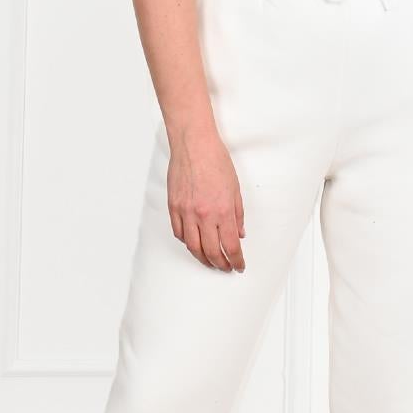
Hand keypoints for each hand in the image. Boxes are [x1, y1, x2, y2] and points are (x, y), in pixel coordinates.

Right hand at [167, 127, 246, 270]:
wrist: (194, 145)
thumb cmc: (216, 161)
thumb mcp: (235, 188)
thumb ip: (237, 214)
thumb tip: (239, 234)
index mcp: (222, 210)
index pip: (231, 246)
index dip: (236, 260)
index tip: (239, 265)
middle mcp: (203, 214)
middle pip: (211, 251)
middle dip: (220, 264)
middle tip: (226, 268)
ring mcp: (186, 212)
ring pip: (192, 246)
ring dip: (203, 258)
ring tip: (210, 262)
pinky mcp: (174, 206)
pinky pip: (179, 232)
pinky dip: (187, 242)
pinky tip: (193, 243)